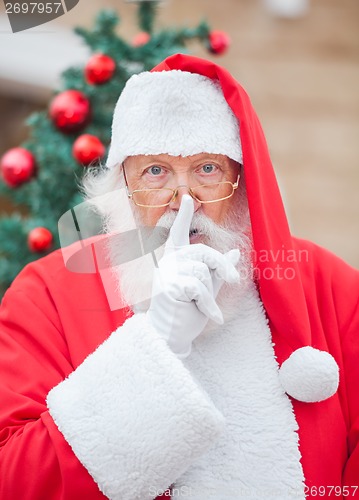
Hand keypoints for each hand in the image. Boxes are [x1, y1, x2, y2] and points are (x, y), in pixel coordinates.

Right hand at [146, 195, 239, 357]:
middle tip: (233, 280)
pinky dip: (208, 305)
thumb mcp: (207, 287)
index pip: (179, 232)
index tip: (187, 198)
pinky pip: (198, 288)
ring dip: (210, 295)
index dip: (183, 215)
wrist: (172, 335)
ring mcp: (165, 273)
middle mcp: (168, 261)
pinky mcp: (166, 286)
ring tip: (206, 310)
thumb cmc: (187, 311)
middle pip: (204, 253)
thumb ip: (217, 270)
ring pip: (203, 272)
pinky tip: (211, 317)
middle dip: (222, 267)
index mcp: (176, 258)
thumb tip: (233, 252)